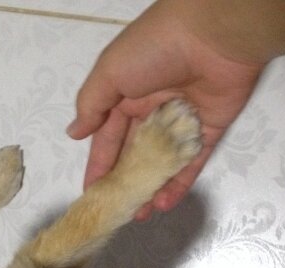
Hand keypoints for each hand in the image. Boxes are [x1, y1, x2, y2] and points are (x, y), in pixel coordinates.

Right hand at [67, 0, 265, 219]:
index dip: (99, 166)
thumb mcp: (110, 72)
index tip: (92, 194)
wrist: (211, 35)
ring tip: (140, 216)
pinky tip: (164, 204)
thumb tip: (73, 133)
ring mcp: (181, 123)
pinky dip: (179, 183)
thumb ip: (91, 105)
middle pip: (135, 155)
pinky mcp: (208, 130)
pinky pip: (192, 163)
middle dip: (125, 184)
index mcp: (126, 96)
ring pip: (163, 164)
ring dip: (151, 190)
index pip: (108, 138)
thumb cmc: (154, 49)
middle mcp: (152, 111)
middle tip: (117, 213)